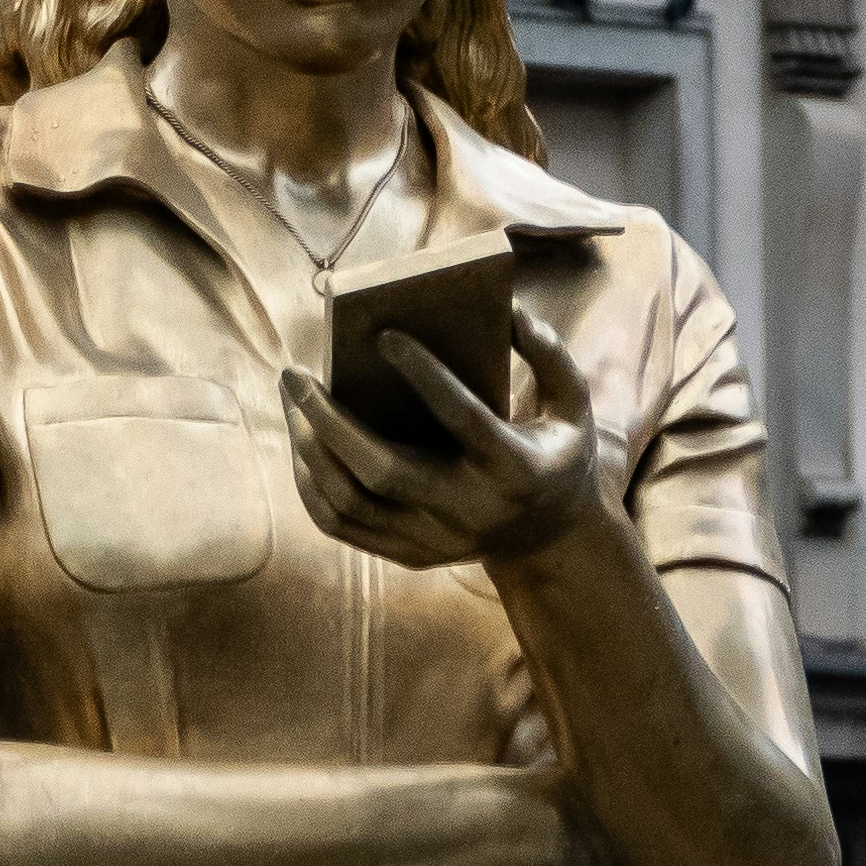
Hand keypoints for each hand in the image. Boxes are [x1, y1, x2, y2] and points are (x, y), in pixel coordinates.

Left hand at [283, 305, 610, 571]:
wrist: (549, 541)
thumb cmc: (555, 455)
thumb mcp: (573, 405)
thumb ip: (550, 355)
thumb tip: (505, 310)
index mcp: (515, 469)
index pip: (462, 419)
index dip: (424, 375)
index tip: (383, 335)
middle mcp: (469, 511)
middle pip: (382, 470)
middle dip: (329, 420)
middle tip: (295, 373)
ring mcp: (433, 540)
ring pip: (348, 501)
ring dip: (309, 448)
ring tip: (293, 400)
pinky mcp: (406, 555)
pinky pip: (337, 523)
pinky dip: (309, 482)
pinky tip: (301, 441)